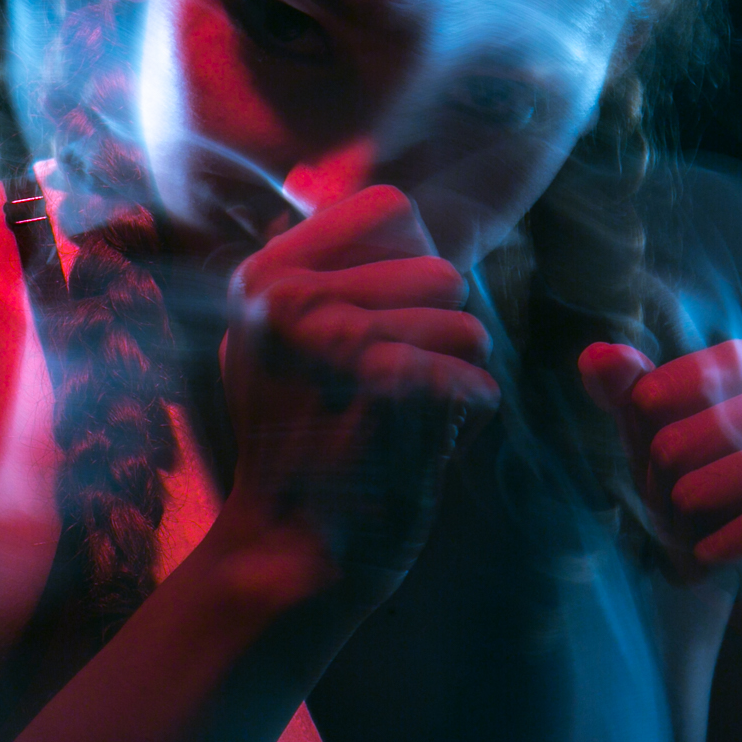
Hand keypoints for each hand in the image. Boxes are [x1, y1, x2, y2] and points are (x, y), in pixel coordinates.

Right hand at [218, 186, 500, 609]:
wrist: (280, 557)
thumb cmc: (296, 448)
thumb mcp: (276, 341)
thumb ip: (318, 266)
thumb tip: (343, 184)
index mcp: (265, 274)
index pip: (392, 207)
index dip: (412, 263)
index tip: (382, 322)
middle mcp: (291, 295)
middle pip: (444, 273)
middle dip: (442, 334)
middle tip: (386, 388)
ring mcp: (336, 340)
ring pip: (469, 329)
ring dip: (455, 379)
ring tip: (399, 418)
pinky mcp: (387, 386)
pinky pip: (476, 384)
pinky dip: (464, 420)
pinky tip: (415, 448)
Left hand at [579, 336, 741, 568]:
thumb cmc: (697, 482)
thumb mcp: (652, 436)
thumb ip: (625, 392)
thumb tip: (597, 356)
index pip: (731, 361)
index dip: (681, 386)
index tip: (641, 415)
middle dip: (692, 445)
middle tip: (653, 482)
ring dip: (717, 485)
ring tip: (676, 509)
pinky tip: (706, 551)